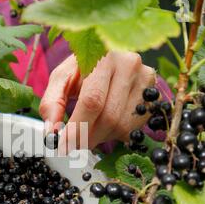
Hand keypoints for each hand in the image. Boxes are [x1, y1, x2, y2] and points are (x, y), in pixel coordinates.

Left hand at [40, 52, 156, 151]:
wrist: (108, 57)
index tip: (63, 146)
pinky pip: (132, 128)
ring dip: (100, 138)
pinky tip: (104, 125)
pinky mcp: (153, 96)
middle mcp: (130, 65)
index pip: (92, 101)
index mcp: (103, 57)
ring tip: (88, 130)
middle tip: (72, 144)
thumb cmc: (81, 68)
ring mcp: (146, 81)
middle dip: (87, 137)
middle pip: (109, 117)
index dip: (77, 127)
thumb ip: (51, 103)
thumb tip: (51, 132)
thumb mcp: (61, 79)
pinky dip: (114, 135)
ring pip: (121, 126)